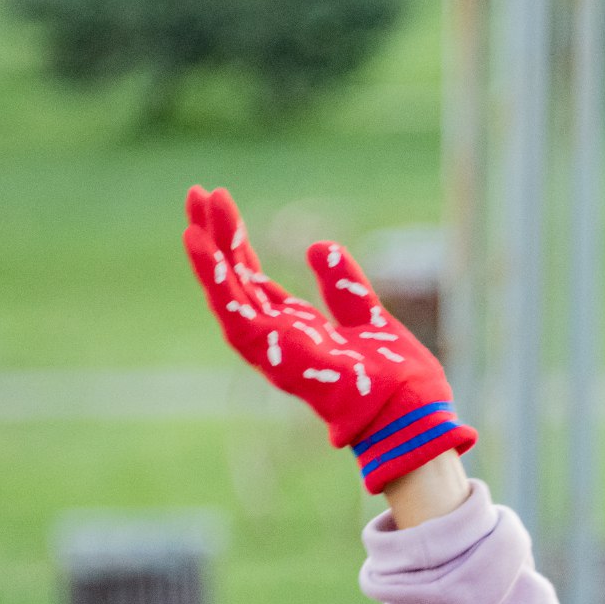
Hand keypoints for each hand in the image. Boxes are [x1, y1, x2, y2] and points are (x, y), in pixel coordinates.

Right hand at [182, 186, 474, 492]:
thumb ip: (343, 285)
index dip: (235, 245)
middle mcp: (277, 340)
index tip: (220, 204)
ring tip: (192, 212)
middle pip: (235, 282)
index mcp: (296, 330)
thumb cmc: (395, 378)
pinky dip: (216, 282)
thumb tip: (320, 246)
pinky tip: (201, 246)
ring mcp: (273, 350)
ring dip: (208, 256)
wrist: (412, 410)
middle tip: (197, 193)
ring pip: (226, 297)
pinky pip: (236, 315)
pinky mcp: (274, 356)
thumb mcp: (366, 314)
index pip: (253, 281)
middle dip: (215, 239)